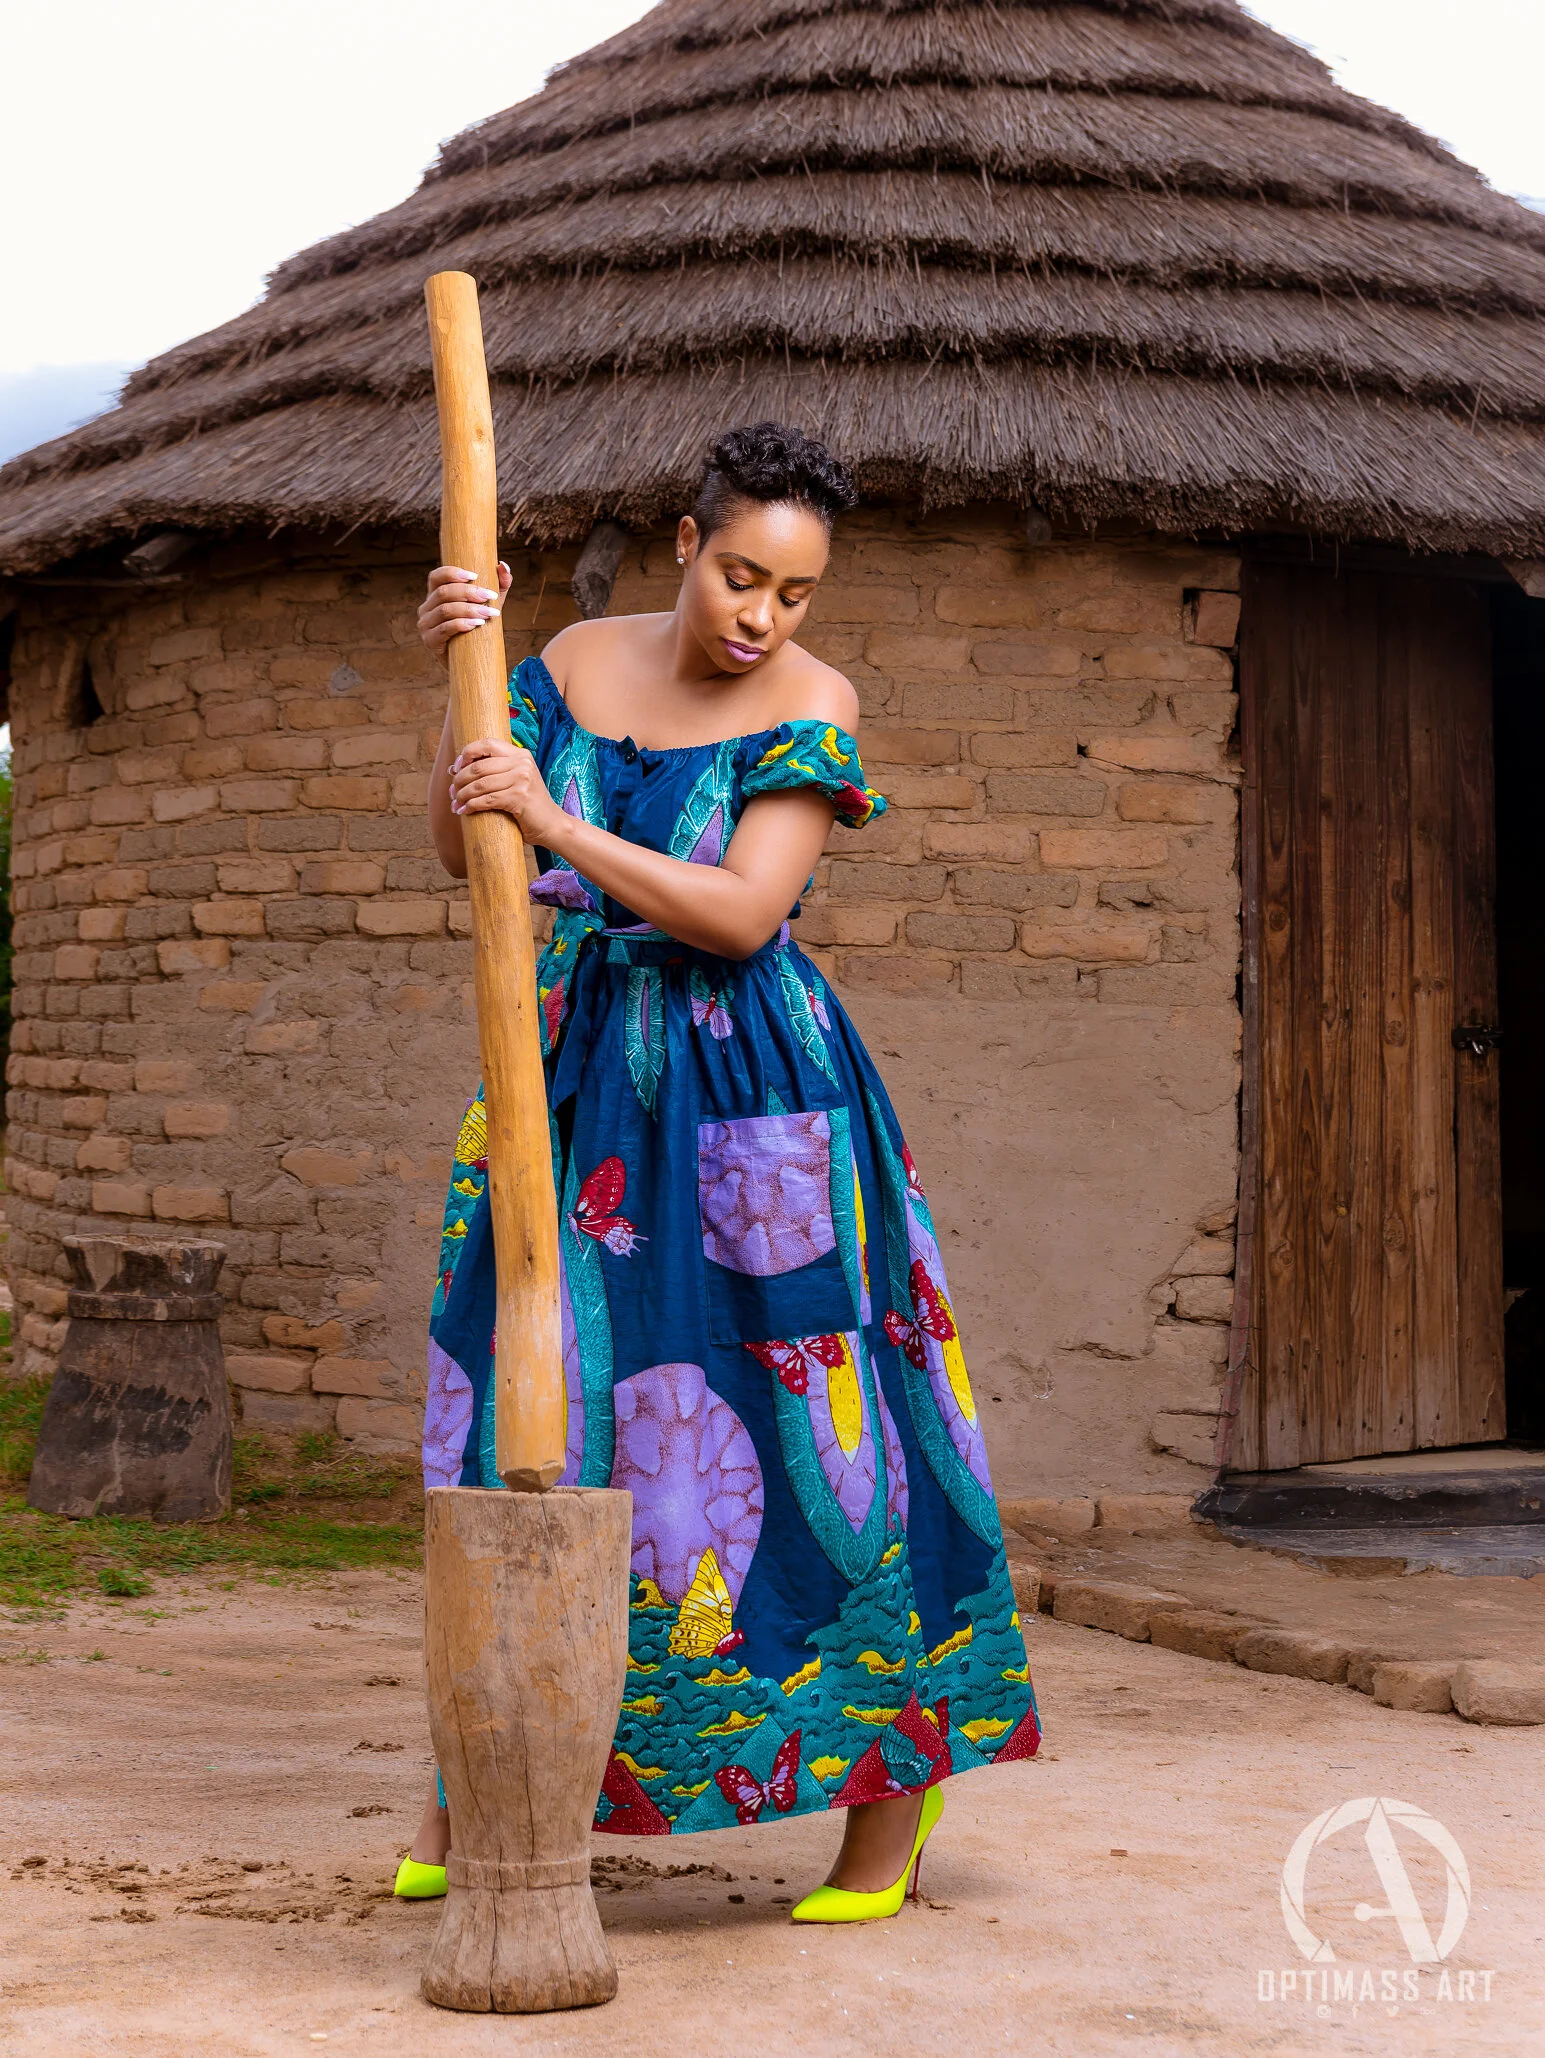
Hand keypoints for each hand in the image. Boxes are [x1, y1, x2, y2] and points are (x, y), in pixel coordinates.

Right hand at [418, 562, 511, 662]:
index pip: (436, 576)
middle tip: (490, 596)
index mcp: (435, 595)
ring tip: (488, 613)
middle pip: (444, 592)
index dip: (452, 573)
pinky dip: (461, 624)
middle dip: (469, 592)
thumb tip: (503, 565)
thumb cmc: (478, 628)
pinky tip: (476, 624)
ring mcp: (425, 625)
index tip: (475, 575)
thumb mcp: (489, 604)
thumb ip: (498, 585)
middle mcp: (426, 608)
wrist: (470, 660)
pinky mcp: (430, 641)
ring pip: (445, 610)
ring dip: (469, 609)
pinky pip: (444, 629)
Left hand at [449, 737, 563, 842]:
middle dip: (459, 780)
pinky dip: (471, 806)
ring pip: (480, 784)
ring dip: (462, 795)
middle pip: (479, 766)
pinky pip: (487, 800)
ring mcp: (522, 780)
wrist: (552, 824)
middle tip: (452, 792)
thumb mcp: (517, 779)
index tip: (455, 767)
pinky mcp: (519, 798)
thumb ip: (497, 770)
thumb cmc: (529, 804)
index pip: (487, 743)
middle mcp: (522, 764)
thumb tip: (457, 769)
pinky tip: (464, 811)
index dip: (467, 753)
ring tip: (456, 803)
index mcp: (521, 755)